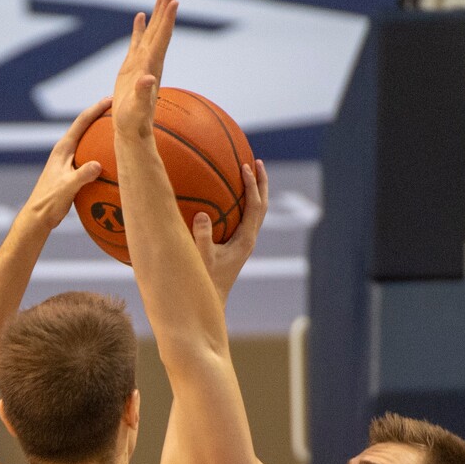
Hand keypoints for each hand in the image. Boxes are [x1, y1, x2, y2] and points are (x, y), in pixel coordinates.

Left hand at [24, 96, 111, 228]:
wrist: (38, 217)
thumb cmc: (49, 202)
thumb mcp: (67, 188)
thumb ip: (82, 176)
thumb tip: (98, 165)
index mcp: (63, 149)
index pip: (81, 122)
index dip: (96, 109)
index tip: (112, 99)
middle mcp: (65, 151)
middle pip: (86, 127)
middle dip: (101, 116)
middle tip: (119, 109)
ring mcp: (68, 162)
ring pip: (89, 142)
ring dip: (102, 135)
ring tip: (120, 131)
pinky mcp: (71, 173)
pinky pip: (90, 158)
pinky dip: (102, 154)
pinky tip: (115, 161)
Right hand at [112, 0, 178, 139]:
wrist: (131, 130)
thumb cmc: (134, 122)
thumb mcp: (137, 109)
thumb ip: (142, 94)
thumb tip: (147, 79)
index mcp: (152, 68)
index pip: (162, 39)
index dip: (168, 20)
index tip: (175, 0)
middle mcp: (150, 62)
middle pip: (160, 30)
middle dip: (166, 9)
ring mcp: (142, 63)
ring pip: (151, 32)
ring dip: (157, 14)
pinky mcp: (132, 67)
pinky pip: (137, 41)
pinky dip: (139, 28)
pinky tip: (140, 15)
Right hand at [192, 160, 267, 305]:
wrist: (211, 301)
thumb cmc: (205, 282)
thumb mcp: (202, 259)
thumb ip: (202, 237)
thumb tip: (203, 215)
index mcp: (245, 240)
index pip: (255, 206)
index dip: (252, 185)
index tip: (246, 166)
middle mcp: (249, 239)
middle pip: (262, 206)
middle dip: (261, 183)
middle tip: (257, 162)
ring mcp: (244, 243)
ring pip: (255, 212)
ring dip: (254, 192)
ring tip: (247, 173)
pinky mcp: (236, 246)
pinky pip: (242, 218)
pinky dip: (239, 203)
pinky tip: (226, 197)